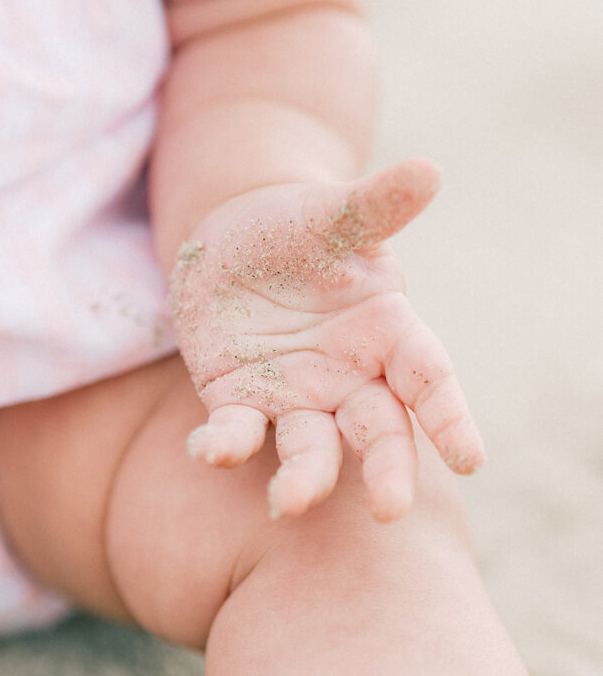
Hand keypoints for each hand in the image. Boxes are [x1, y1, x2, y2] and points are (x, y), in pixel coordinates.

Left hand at [169, 158, 484, 522]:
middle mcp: (349, 377)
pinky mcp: (239, 400)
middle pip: (378, 432)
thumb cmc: (300, 227)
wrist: (236, 239)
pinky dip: (225, 445)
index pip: (428, 379)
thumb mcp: (335, 214)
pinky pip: (236, 431)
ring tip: (288, 502)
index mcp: (388, 332)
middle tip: (387, 509)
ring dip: (303, 477)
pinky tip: (209, 451)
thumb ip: (378, 204)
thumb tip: (430, 169)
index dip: (449, 417)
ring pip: (309, 447)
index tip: (469, 458)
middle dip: (385, 469)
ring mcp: (295, 395)